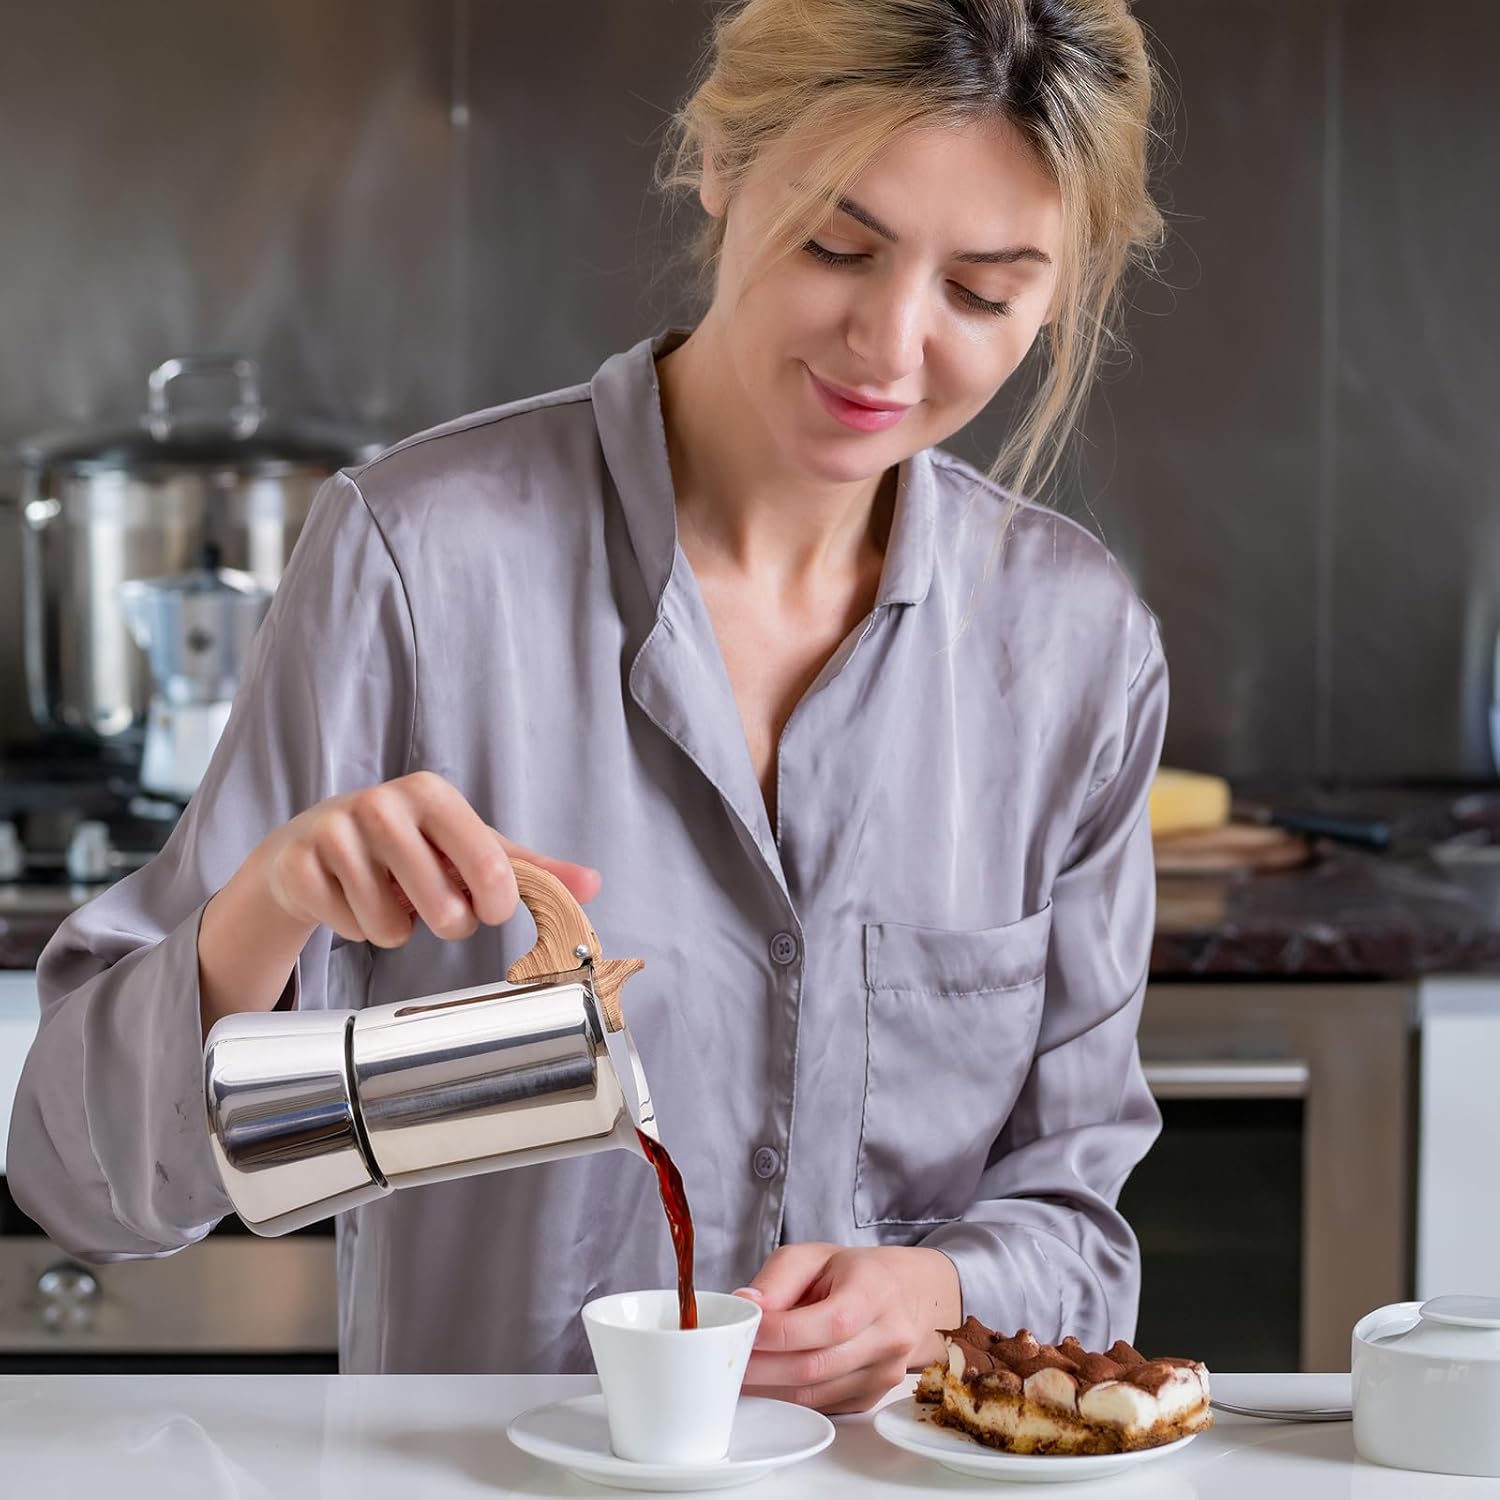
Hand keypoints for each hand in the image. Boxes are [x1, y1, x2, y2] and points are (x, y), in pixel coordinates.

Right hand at [199, 771, 600, 1033]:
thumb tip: (592, 884)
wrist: (310, 843)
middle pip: (444, 910)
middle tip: (430, 901)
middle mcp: (381, 805)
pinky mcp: (299, 865)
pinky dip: (356, 928)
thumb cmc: (407, 845)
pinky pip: (350, 931)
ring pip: (392, 929)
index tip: (490, 907)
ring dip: (396, 927)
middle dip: (445, 921)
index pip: (490, 868)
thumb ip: (530, 867)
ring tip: (385, 894)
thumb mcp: (468, 846)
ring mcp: (334, 832)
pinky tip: (350, 897)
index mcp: (432, 794)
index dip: (496, 905)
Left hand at [734, 1243, 960, 1413]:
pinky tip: (768, 1382)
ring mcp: (884, 1373)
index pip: (827, 1323)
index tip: (743, 1332)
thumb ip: (778, 1278)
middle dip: (764, 1367)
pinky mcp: (871, 1398)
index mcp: (874, 1291)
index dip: (779, 1333)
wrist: (904, 1298)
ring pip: (815, 1394)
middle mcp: (888, 1336)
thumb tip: (746, 1305)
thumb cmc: (854, 1273)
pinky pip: (821, 1406)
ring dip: (770, 1388)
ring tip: (741, 1372)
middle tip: (729, 1360)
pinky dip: (788, 1398)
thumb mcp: (815, 1255)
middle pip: (817, 1366)